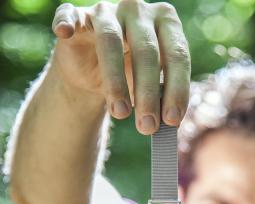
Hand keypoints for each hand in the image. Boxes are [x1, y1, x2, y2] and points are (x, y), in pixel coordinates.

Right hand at [51, 0, 190, 132]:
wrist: (94, 70)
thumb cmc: (131, 78)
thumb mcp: (149, 89)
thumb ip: (160, 102)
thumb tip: (170, 126)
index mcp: (167, 24)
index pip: (177, 55)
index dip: (176, 89)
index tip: (172, 120)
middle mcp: (139, 11)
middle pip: (147, 51)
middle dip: (147, 94)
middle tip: (148, 126)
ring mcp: (107, 10)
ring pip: (111, 41)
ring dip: (115, 81)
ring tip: (120, 114)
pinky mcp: (78, 16)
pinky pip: (70, 15)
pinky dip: (66, 22)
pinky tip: (64, 32)